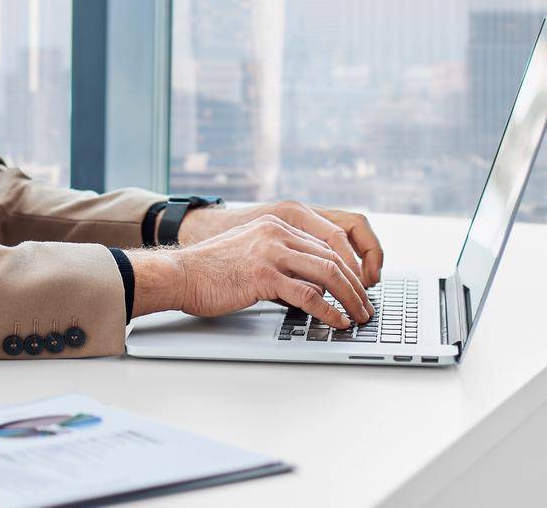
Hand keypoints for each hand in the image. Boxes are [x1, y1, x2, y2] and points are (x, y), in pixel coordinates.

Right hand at [129, 214, 374, 327]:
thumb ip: (280, 261)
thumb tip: (311, 286)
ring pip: (328, 273)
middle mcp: (277, 233)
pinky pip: (309, 295)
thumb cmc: (210, 270)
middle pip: (333, 257)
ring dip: (351, 298)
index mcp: (276, 225)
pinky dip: (329, 311)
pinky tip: (337, 321)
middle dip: (356, 286)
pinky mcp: (264, 275)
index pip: (326, 243)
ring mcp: (271, 252)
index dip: (349, 268)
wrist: (180, 274)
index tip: (358, 288)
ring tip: (360, 316)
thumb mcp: (250, 252)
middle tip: (366, 306)